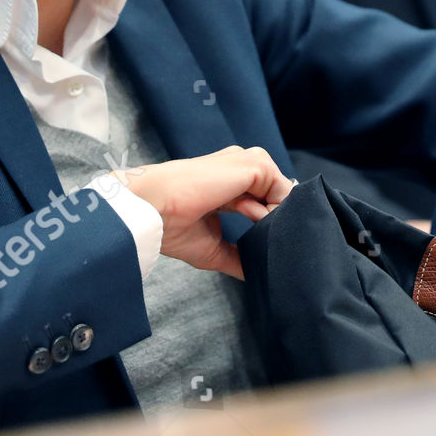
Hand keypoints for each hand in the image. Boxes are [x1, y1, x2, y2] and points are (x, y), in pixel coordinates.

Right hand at [117, 145, 292, 278]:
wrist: (152, 208)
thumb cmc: (170, 225)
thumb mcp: (211, 248)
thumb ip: (236, 256)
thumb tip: (254, 273)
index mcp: (226, 182)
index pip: (262, 200)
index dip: (264, 224)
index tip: (253, 242)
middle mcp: (238, 168)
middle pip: (276, 194)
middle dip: (271, 220)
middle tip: (252, 234)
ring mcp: (245, 162)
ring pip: (282, 191)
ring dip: (271, 215)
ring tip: (245, 221)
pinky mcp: (253, 163)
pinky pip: (283, 189)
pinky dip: (274, 210)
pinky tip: (250, 215)